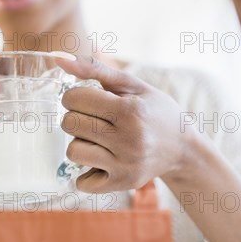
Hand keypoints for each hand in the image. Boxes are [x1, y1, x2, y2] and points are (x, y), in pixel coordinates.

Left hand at [56, 56, 192, 192]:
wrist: (183, 148)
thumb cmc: (154, 110)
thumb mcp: (131, 84)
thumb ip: (94, 68)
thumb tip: (57, 58)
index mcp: (130, 110)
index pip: (74, 99)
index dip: (74, 96)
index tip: (86, 99)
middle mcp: (129, 139)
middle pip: (70, 124)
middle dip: (75, 117)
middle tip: (92, 118)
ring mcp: (126, 164)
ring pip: (73, 151)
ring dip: (80, 143)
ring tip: (97, 139)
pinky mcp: (123, 183)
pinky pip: (82, 182)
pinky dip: (86, 170)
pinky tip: (101, 159)